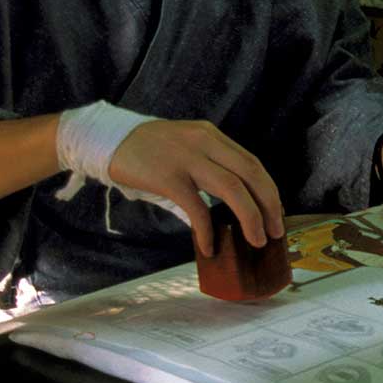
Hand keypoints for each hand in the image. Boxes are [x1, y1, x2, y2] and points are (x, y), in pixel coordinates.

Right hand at [109, 120, 284, 256]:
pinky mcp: (167, 177)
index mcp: (211, 136)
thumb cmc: (147, 151)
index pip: (252, 163)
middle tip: (276, 232)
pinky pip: (196, 207)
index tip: (276, 213)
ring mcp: (186, 159)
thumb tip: (231, 206)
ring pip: (232, 188)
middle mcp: (204, 143)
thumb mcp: (185, 147)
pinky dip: (206, 230)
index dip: (269, 190)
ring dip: (250, 217)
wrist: (106, 139)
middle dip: (269, 204)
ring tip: (257, 240)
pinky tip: (210, 247)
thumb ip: (208, 168)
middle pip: (251, 173)